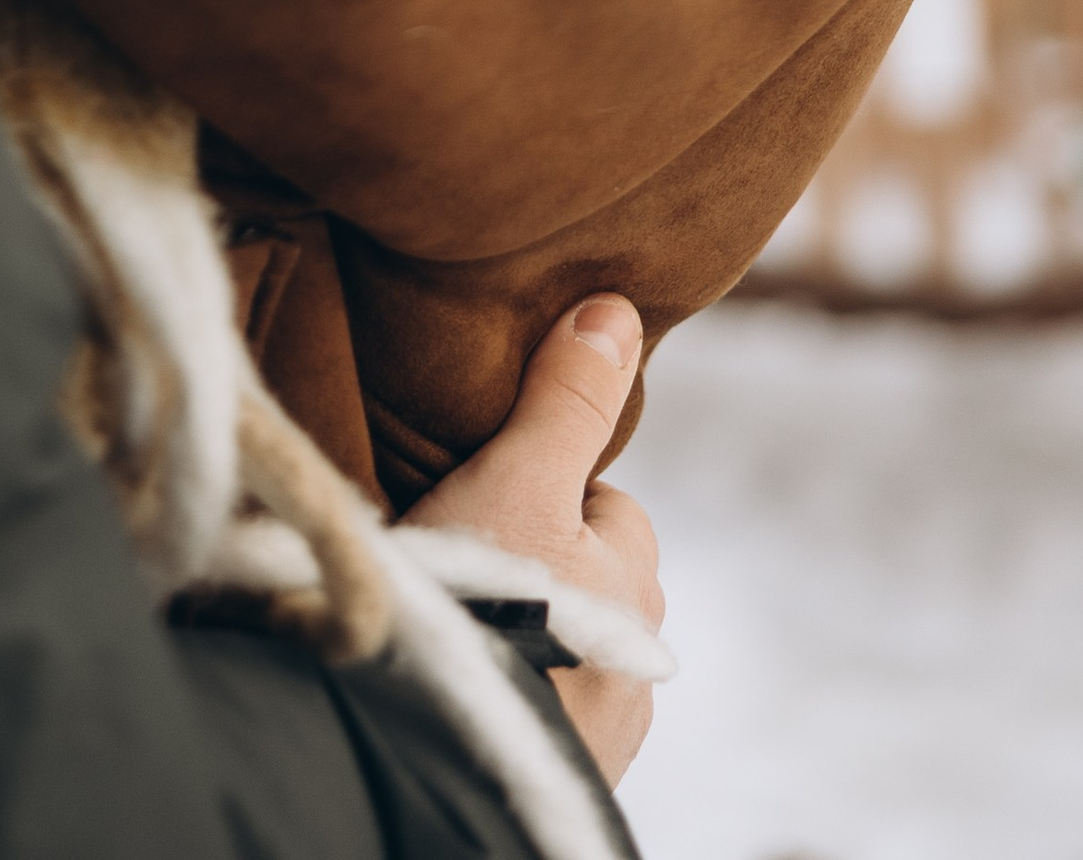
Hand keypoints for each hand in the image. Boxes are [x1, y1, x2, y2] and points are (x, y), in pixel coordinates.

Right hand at [403, 295, 664, 786]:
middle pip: (588, 574)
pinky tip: (463, 673)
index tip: (482, 490)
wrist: (443, 751)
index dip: (540, 483)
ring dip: (527, 630)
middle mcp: (639, 658)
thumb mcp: (514, 478)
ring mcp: (607, 727)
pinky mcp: (566, 772)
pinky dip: (513, 687)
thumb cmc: (484, 607)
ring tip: (453, 616)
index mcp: (637, 578)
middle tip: (461, 553)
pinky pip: (546, 707)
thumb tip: (619, 310)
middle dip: (538, 560)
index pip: (605, 502)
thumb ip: (563, 401)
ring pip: (570, 643)